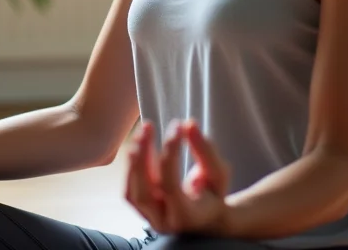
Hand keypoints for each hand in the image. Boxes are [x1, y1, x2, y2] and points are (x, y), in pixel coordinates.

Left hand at [124, 119, 231, 237]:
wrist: (206, 218)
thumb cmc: (213, 195)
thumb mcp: (218, 174)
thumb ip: (206, 151)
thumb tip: (189, 124)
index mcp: (187, 217)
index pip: (170, 185)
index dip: (171, 153)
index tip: (178, 126)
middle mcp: (164, 222)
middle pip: (143, 193)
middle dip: (142, 158)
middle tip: (148, 127)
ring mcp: (149, 219)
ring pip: (131, 192)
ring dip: (134, 159)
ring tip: (144, 131)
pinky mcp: (140, 210)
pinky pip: (129, 189)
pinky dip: (132, 166)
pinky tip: (140, 145)